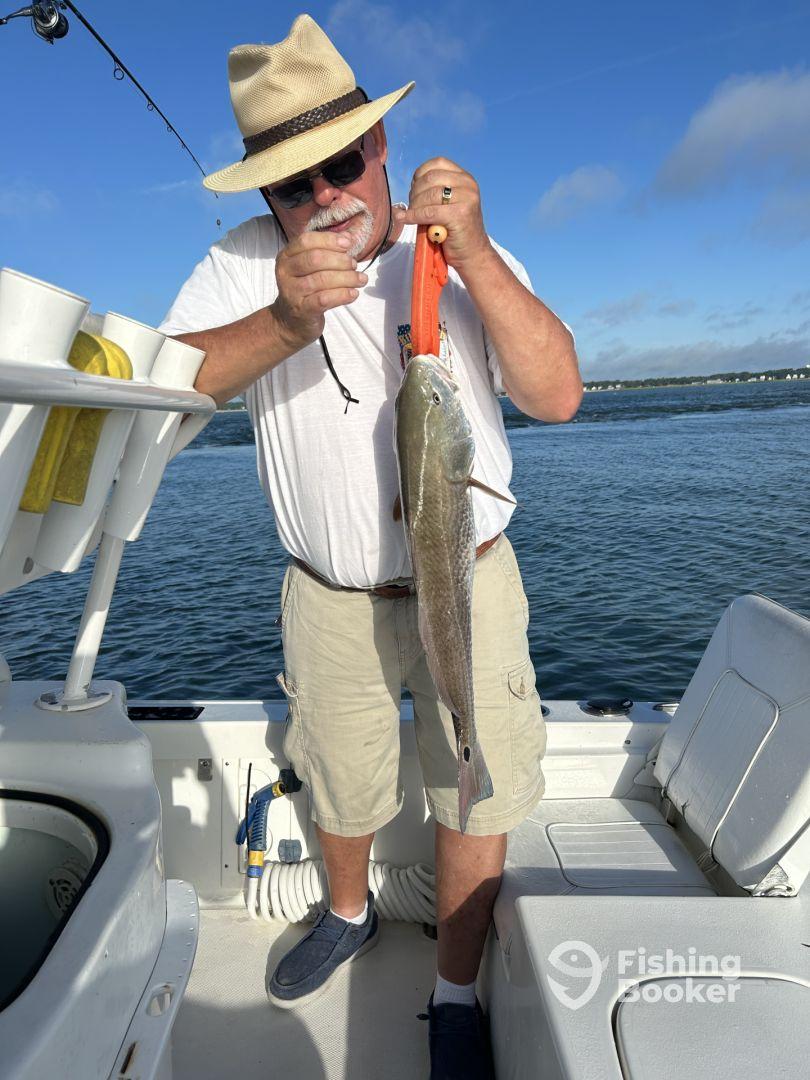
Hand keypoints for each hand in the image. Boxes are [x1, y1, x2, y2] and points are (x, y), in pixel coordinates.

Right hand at [271, 231, 367, 351]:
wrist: (291, 322)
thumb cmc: (305, 290)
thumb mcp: (309, 268)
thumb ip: (326, 252)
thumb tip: (348, 238)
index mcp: (286, 257)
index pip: (306, 241)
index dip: (329, 240)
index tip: (348, 244)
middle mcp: (285, 272)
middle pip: (315, 259)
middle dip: (340, 260)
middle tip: (354, 265)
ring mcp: (292, 292)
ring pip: (322, 279)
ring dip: (347, 278)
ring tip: (360, 279)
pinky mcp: (302, 310)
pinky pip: (325, 299)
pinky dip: (342, 295)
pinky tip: (353, 294)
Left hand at [394, 158, 490, 271]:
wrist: (472, 255)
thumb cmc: (455, 231)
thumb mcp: (448, 204)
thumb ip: (435, 191)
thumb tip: (411, 186)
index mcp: (465, 178)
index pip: (437, 163)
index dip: (420, 174)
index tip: (414, 190)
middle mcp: (468, 184)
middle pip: (430, 179)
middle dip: (415, 193)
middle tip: (412, 207)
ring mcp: (466, 198)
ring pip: (428, 195)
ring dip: (414, 206)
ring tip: (412, 216)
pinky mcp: (460, 215)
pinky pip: (428, 212)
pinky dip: (414, 216)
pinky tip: (406, 219)